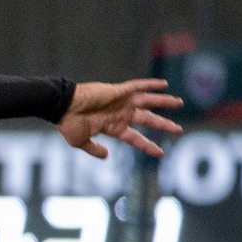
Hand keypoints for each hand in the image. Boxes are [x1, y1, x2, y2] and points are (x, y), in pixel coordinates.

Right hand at [59, 78, 183, 159]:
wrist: (62, 106)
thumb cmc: (68, 124)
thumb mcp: (80, 142)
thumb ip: (94, 149)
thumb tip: (106, 156)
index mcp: (112, 126)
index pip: (135, 138)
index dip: (147, 145)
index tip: (160, 152)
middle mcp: (120, 114)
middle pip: (147, 119)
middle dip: (163, 124)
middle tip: (178, 129)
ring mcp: (121, 102)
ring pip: (148, 102)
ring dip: (164, 102)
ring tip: (179, 103)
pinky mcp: (118, 91)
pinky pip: (138, 86)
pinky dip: (151, 84)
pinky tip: (164, 84)